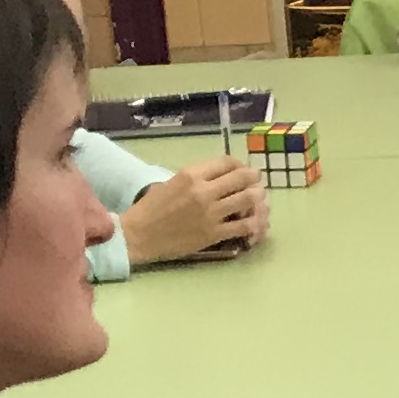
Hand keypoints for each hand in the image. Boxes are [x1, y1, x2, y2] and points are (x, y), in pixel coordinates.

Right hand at [119, 156, 267, 266]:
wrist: (139, 235)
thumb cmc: (152, 208)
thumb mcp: (172, 183)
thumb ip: (198, 178)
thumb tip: (223, 177)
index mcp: (191, 175)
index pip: (227, 162)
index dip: (241, 165)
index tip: (244, 171)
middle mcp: (204, 191)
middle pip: (243, 178)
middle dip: (255, 180)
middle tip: (257, 184)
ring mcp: (211, 213)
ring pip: (250, 199)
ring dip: (259, 199)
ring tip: (260, 202)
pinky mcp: (214, 233)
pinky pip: (245, 226)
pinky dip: (256, 224)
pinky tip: (257, 224)